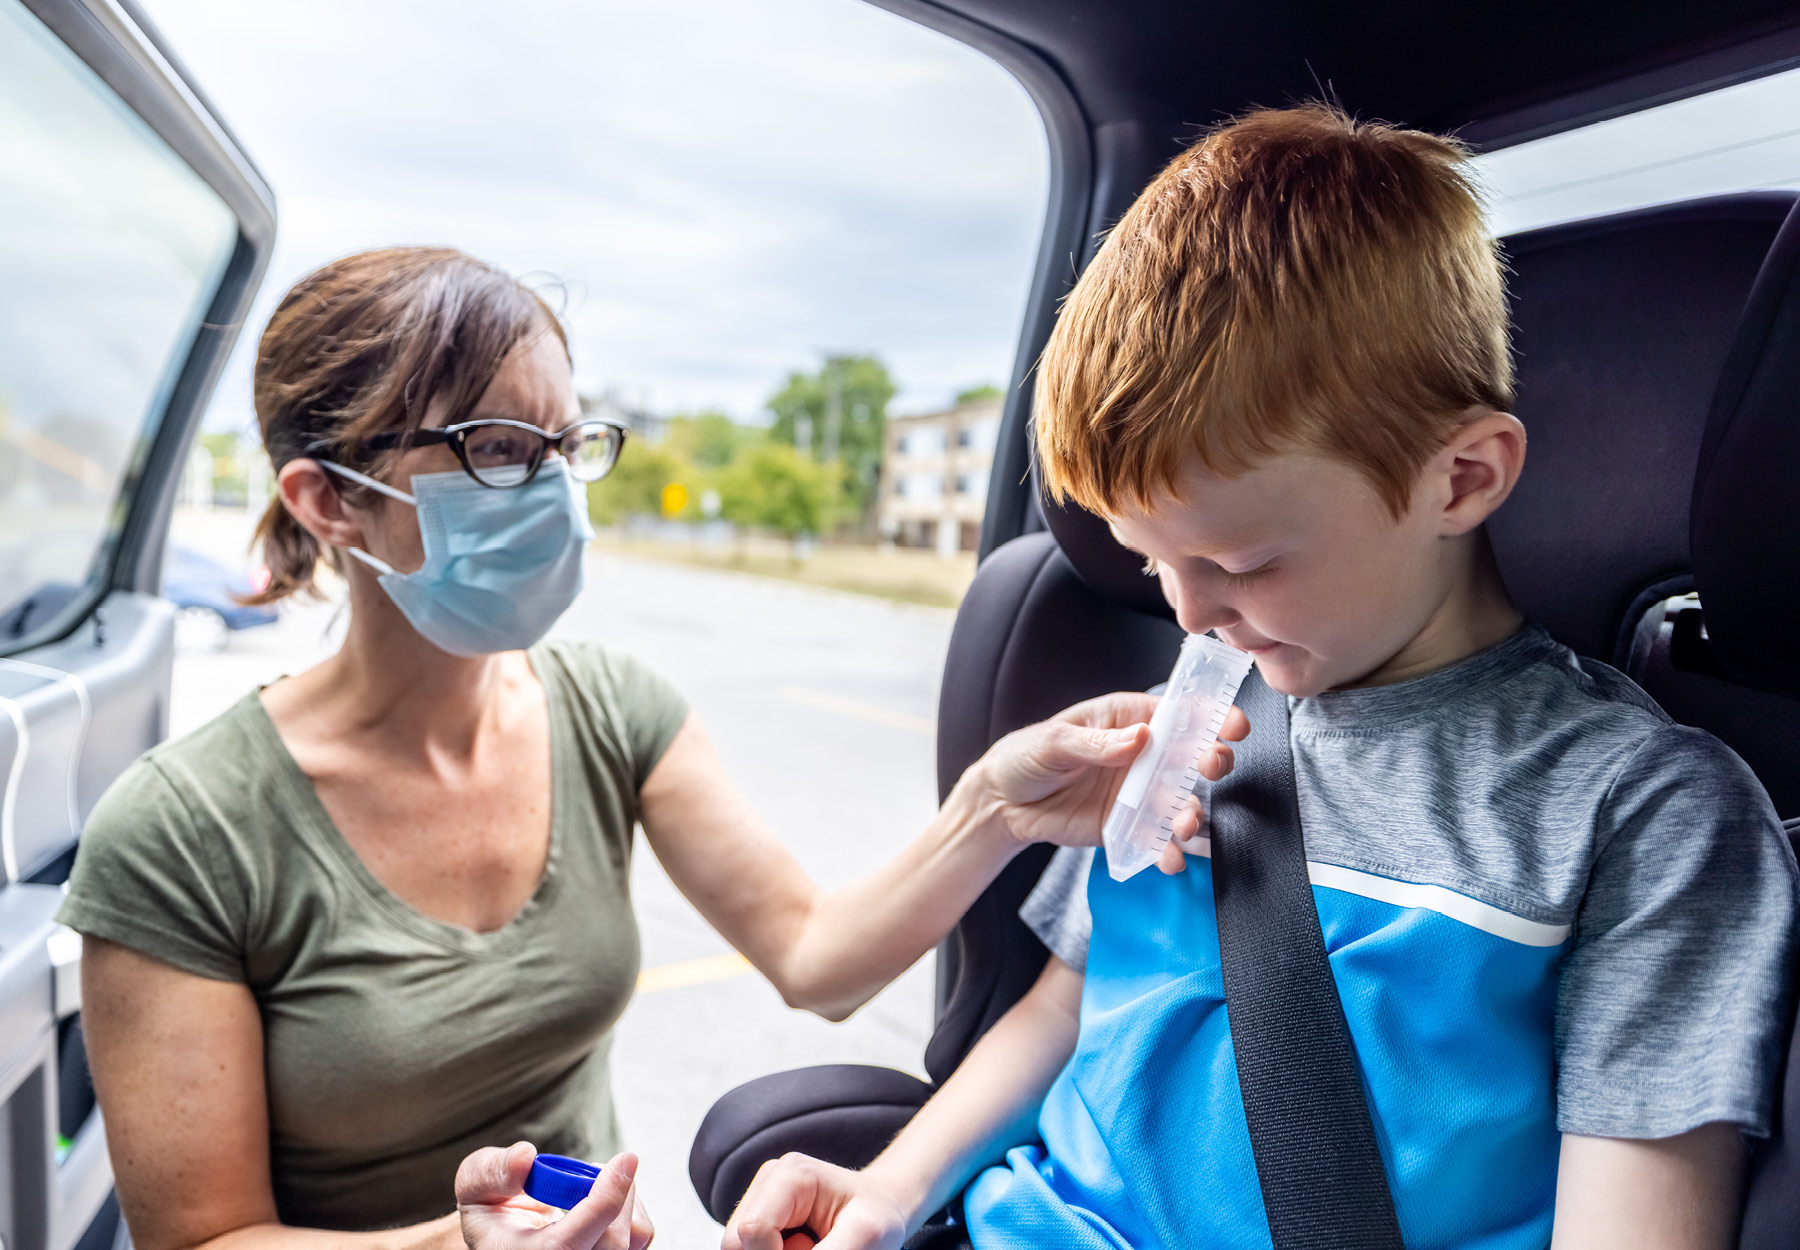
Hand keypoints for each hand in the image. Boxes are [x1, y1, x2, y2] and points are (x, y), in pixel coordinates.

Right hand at [457, 1143, 652, 1249]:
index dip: (601, 1205)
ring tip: (594, 1183)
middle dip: (615, 1194)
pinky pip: (640, 1236)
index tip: (622, 1162)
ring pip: (632, 1240)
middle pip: (609, 1244)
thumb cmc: (490, 1208)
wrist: (505, 1234)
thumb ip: (492, 1171)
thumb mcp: (474, 1184)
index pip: (566, 1246)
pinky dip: (632, 1207)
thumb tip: (526, 1156)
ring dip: (625, 1199)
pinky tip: (606, 1196)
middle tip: (599, 1166)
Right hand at [722, 1154, 905, 1249]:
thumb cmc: (878, 1218)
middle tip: (814, 1247)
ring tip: (812, 1246)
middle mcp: (768, 1181)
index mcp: (791, 1175)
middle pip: (736, 1243)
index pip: (752, 1229)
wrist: (882, 1207)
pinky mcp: (759, 1216)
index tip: (811, 1249)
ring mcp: (760, 1198)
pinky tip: (804, 1246)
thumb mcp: (864, 1238)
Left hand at [968, 691, 1248, 855]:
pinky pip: (1156, 840)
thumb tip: (1140, 737)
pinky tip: (1171, 860)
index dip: (1210, 715)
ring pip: (1180, 801)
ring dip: (1192, 813)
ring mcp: (1138, 793)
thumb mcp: (1053, 742)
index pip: (1177, 712)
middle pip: (1190, 756)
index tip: (1233, 725)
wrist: (1002, 805)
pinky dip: (1168, 852)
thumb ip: (1096, 742)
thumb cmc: (1025, 757)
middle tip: (1215, 768)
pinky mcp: (1128, 827)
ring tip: (1186, 826)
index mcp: (1126, 720)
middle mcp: (1142, 755)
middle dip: (1212, 760)